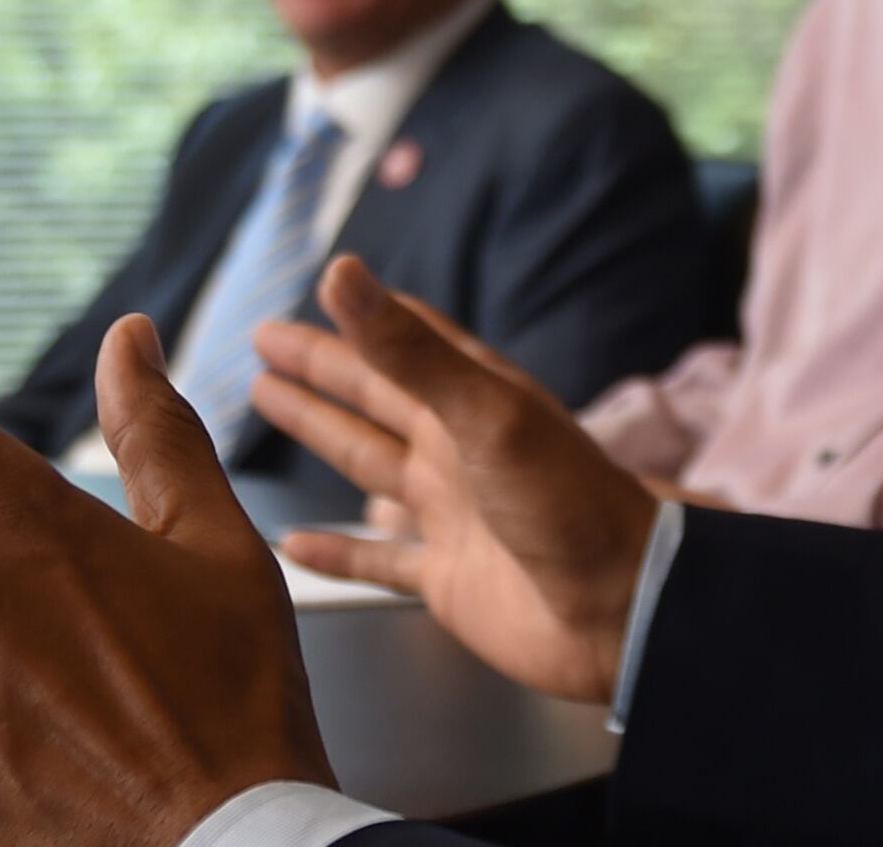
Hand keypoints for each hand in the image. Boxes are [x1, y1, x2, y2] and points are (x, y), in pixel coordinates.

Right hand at [250, 257, 662, 704]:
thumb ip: (409, 351)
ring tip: (269, 403)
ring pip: (367, 464)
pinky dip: (336, 550)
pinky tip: (292, 542)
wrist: (620, 608)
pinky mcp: (445, 578)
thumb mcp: (485, 415)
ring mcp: (452, 514)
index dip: (358, 317)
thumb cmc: (566, 502)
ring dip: (321, 434)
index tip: (316, 289)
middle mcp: (459, 450)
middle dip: (321, 369)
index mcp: (475, 401)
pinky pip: (376, 559)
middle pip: (375, 397)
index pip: (406, 342)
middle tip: (263, 342)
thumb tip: (341, 273)